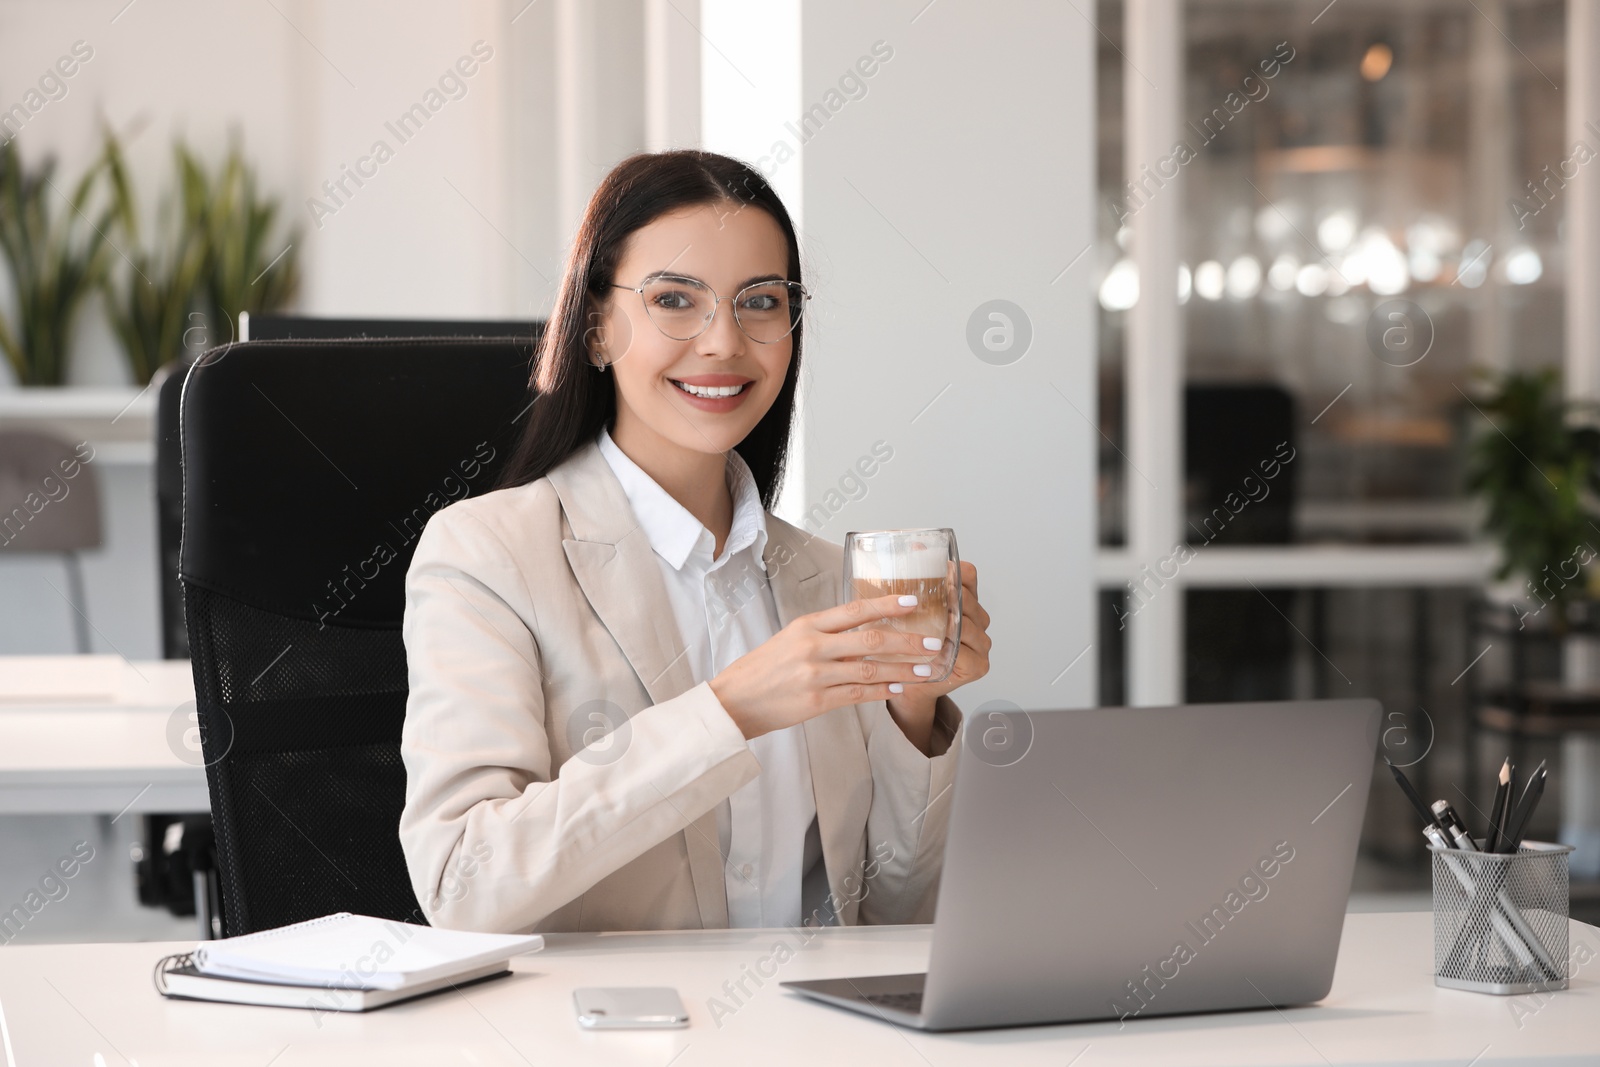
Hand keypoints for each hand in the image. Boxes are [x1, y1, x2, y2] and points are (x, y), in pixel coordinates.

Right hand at [709, 593, 948, 739]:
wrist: (734, 700)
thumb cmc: (763, 669)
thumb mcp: (790, 639)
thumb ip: (824, 633)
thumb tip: (863, 628)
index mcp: (807, 625)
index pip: (855, 609)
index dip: (888, 605)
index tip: (913, 603)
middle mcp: (813, 646)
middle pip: (871, 639)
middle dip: (908, 641)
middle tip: (934, 642)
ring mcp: (815, 675)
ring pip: (870, 670)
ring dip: (902, 670)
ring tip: (926, 670)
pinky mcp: (816, 701)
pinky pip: (858, 695)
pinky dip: (882, 692)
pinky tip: (899, 689)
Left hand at [891, 559, 991, 707]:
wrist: (907, 682)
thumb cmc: (907, 643)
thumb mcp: (906, 608)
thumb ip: (912, 582)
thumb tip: (910, 546)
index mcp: (966, 601)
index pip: (969, 574)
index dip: (953, 569)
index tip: (933, 568)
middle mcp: (979, 620)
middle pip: (967, 598)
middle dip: (945, 596)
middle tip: (921, 594)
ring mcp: (981, 644)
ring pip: (967, 624)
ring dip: (947, 622)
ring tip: (926, 619)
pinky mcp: (978, 666)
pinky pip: (965, 652)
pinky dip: (949, 648)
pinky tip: (933, 645)